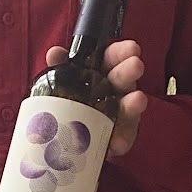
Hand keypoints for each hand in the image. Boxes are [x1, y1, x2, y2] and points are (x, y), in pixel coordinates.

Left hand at [45, 38, 146, 155]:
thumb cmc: (71, 105)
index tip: (131, 48)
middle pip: (123, 79)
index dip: (123, 51)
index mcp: (101, 73)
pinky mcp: (119, 138)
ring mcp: (120, 116)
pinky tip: (118, 142)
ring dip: (133, 104)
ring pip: (129, 108)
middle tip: (135, 66)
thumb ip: (61, 67)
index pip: (113, 57)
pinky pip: (122, 139)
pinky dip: (121, 140)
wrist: (68, 142)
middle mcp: (115, 91)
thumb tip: (54, 53)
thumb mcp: (63, 83)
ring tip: (137, 100)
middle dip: (129, 72)